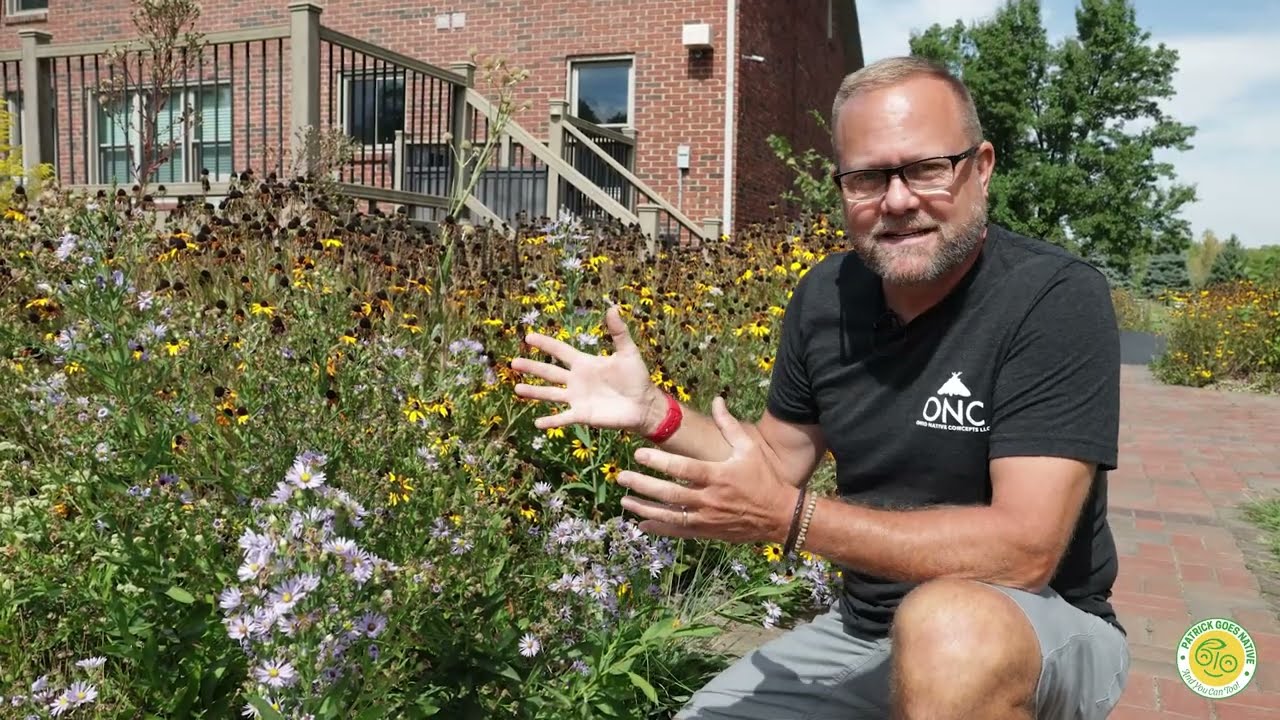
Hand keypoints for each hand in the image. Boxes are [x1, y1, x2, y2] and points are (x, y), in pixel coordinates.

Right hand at [512, 305, 665, 434]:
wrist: (644, 405)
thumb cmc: (637, 378)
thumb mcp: (628, 352)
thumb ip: (619, 332)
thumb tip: (613, 307)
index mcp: (585, 363)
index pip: (560, 351)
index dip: (545, 344)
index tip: (528, 337)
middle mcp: (576, 380)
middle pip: (549, 372)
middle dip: (532, 367)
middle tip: (514, 362)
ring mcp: (577, 398)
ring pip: (550, 394)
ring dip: (534, 392)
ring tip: (517, 389)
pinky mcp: (582, 415)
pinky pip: (563, 418)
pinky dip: (551, 421)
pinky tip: (537, 422)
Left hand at [616, 396, 797, 542]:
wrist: (780, 515)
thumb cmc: (764, 477)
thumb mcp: (750, 448)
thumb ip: (729, 425)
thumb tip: (716, 399)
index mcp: (718, 475)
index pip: (682, 468)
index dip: (659, 461)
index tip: (637, 454)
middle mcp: (709, 498)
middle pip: (669, 493)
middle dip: (642, 485)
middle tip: (621, 477)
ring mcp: (707, 518)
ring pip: (670, 515)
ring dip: (645, 508)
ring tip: (624, 501)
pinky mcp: (708, 531)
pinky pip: (679, 530)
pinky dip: (660, 529)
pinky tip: (642, 524)